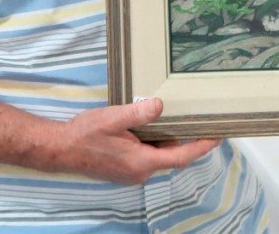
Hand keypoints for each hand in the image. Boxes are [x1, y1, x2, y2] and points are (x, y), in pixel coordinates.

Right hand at [57, 98, 219, 184]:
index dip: (201, 147)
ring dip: (159, 136)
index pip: (181, 156)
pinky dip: (149, 140)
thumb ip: (139, 113)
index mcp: (141, 162)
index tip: (218, 136)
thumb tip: (161, 106)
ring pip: (158, 152)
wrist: (60, 149)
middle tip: (179, 114)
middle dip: (176, 134)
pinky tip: (138, 127)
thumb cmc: (84, 134)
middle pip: (171, 153)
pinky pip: (146, 154)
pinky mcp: (126, 169)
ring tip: (151, 116)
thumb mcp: (113, 117)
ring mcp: (132, 172)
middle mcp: (140, 171)